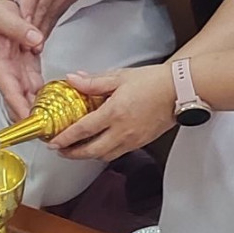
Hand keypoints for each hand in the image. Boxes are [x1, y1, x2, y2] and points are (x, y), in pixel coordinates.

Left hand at [0, 0, 104, 35]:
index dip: (26, 6)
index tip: (19, 21)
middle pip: (42, 6)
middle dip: (33, 26)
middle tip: (23, 44)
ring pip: (53, 11)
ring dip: (43, 28)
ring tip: (33, 45)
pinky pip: (62, 9)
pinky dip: (53, 21)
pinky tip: (45, 31)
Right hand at [0, 0, 44, 122]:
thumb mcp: (4, 16)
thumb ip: (20, 28)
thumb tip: (35, 39)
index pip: (9, 91)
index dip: (19, 107)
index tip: (29, 121)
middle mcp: (8, 72)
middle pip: (20, 100)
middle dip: (32, 117)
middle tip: (48, 130)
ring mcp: (17, 71)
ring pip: (30, 96)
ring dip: (40, 110)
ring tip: (55, 123)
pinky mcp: (26, 67)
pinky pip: (37, 85)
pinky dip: (46, 95)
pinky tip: (57, 103)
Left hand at [48, 64, 175, 161]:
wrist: (180, 91)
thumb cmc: (153, 82)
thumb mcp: (120, 77)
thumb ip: (94, 82)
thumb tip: (72, 79)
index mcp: (114, 113)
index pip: (83, 130)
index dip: (65, 138)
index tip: (53, 142)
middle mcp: (122, 131)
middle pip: (91, 151)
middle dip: (72, 154)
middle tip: (60, 150)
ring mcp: (132, 140)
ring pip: (104, 156)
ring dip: (88, 155)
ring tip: (77, 150)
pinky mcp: (141, 143)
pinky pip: (117, 153)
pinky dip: (104, 153)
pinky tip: (99, 145)